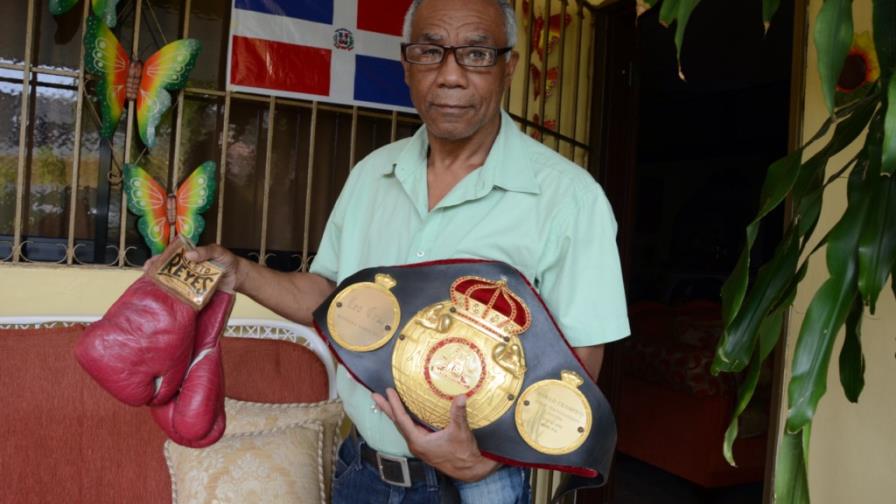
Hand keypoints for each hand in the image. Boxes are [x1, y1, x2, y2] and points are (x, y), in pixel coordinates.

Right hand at [143, 243, 242, 293]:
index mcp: (189, 256)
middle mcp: (186, 269)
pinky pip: (184, 295)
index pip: (170, 256)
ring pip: (173, 284)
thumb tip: (189, 255)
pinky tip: (169, 300)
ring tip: (153, 290)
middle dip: (155, 274)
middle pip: (167, 271)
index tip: (149, 264)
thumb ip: (205, 251)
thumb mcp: (218, 251)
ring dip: (163, 287)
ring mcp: (190, 282)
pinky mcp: (195, 293)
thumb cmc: (228, 261)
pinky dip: (176, 297)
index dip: (158, 259)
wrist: (239, 277)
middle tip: (148, 278)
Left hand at [372, 388, 499, 481]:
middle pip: (398, 423)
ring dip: (395, 413)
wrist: (469, 469)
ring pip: (403, 426)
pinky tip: (405, 413)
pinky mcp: (425, 445)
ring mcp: (419, 445)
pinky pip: (410, 429)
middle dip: (387, 409)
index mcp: (419, 441)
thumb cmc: (463, 453)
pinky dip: (405, 419)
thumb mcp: (460, 432)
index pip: (402, 420)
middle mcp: (416, 444)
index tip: (388, 392)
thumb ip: (458, 414)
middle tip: (375, 396)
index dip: (394, 405)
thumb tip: (460, 397)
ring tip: (387, 402)